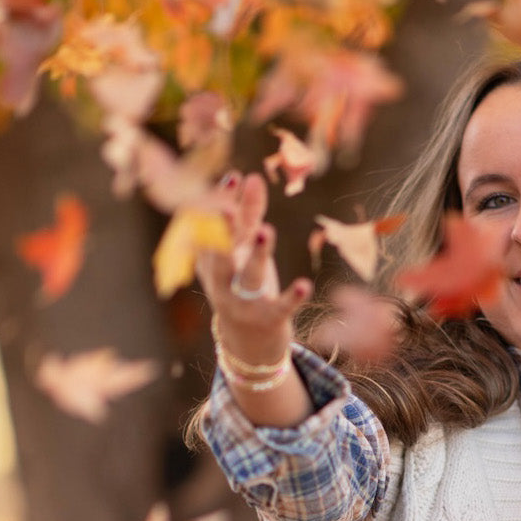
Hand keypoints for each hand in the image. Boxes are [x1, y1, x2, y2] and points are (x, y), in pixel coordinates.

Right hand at [197, 171, 310, 363]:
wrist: (247, 343)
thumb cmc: (244, 285)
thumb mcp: (245, 251)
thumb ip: (249, 215)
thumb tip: (253, 176)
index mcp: (216, 261)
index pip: (215, 229)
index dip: (222, 204)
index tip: (232, 177)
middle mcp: (224, 281)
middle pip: (223, 253)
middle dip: (224, 231)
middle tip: (226, 208)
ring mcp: (243, 302)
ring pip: (250, 276)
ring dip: (258, 254)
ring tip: (267, 231)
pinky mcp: (268, 320)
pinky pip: (280, 307)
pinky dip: (292, 297)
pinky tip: (305, 284)